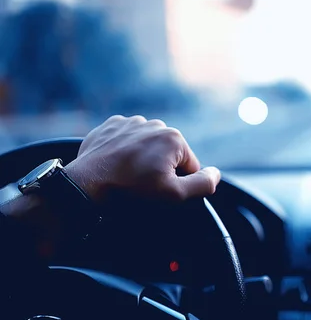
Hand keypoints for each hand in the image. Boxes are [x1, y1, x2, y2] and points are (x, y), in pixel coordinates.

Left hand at [0, 115, 219, 257]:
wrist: (86, 187)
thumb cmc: (131, 192)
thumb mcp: (175, 196)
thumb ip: (203, 184)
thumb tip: (216, 174)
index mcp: (174, 138)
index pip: (190, 166)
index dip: (179, 184)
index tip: (160, 192)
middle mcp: (154, 124)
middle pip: (169, 154)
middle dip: (161, 169)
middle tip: (142, 187)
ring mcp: (129, 123)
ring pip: (148, 147)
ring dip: (143, 160)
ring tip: (128, 177)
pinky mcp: (109, 127)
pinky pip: (127, 140)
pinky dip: (124, 152)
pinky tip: (117, 166)